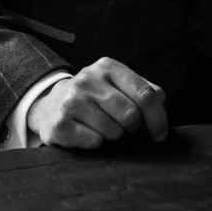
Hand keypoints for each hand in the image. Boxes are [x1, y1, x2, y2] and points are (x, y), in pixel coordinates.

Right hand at [29, 57, 167, 149]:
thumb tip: (160, 99)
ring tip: (101, 126)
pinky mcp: (60, 124)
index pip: (145, 94)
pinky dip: (97, 143)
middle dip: (132, 127)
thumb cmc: (95, 98)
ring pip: (114, 132)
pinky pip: (95, 142)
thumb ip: (143, 90)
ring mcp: (71, 101)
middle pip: (131, 115)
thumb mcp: (117, 85)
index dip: (158, 118)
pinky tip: (87, 132)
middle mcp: (87, 80)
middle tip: (122, 126)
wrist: (51, 106)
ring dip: (113, 136)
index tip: (160, 135)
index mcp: (107, 67)